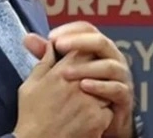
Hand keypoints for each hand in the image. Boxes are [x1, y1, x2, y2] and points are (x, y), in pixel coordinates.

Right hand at [13, 40, 111, 137]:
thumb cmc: (31, 117)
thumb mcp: (29, 86)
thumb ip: (44, 63)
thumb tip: (50, 45)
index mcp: (61, 73)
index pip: (84, 51)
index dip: (84, 54)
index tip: (81, 62)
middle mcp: (79, 84)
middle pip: (98, 67)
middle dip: (94, 73)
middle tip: (85, 85)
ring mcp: (91, 102)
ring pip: (106, 87)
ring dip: (99, 92)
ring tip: (83, 104)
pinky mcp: (98, 119)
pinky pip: (108, 109)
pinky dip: (101, 113)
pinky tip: (87, 119)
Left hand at [32, 22, 134, 137]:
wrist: (102, 122)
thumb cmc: (84, 93)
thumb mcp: (63, 71)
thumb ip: (48, 55)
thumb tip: (27, 38)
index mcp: (99, 48)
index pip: (88, 29)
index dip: (70, 30)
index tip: (51, 36)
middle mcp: (113, 57)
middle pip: (101, 41)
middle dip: (79, 42)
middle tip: (58, 46)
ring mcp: (121, 76)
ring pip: (108, 65)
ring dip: (86, 67)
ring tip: (65, 72)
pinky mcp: (124, 95)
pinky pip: (116, 88)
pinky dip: (100, 86)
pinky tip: (83, 87)